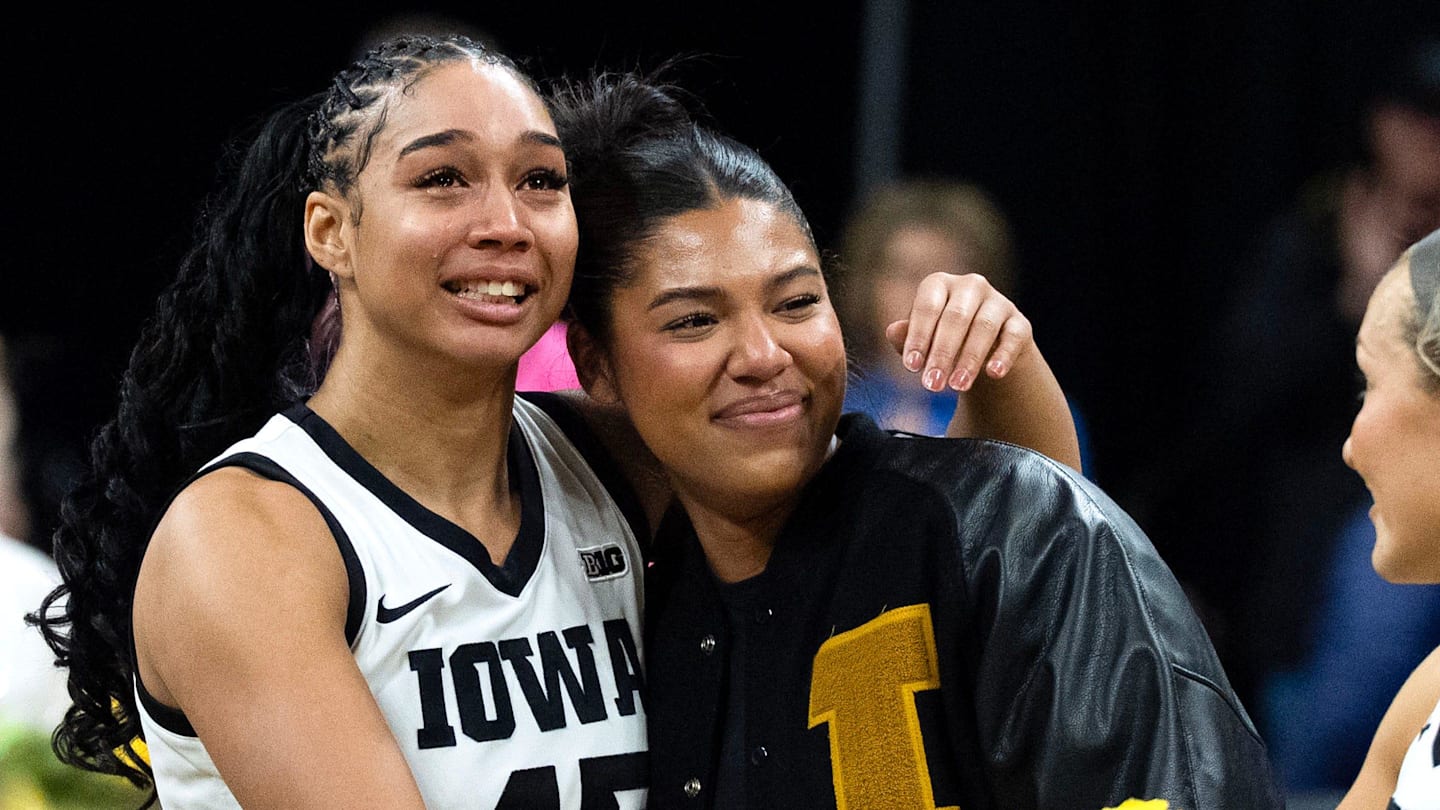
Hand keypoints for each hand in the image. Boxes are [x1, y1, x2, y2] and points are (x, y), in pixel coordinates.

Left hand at [884, 272, 1032, 392]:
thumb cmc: (941, 340)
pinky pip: (1013, 336)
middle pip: (956, 317)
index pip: (927, 306)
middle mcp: (970, 286)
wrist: (983, 352)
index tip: (911, 367)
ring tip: (957, 386)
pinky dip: (1003, 355)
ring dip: (969, 359)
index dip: (919, 336)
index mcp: (939, 284)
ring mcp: (998, 302)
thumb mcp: (922, 339)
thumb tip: (893, 331)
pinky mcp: (1019, 323)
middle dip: (942, 353)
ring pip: (984, 327)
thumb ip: (907, 337)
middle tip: (932, 385)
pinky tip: (993, 374)